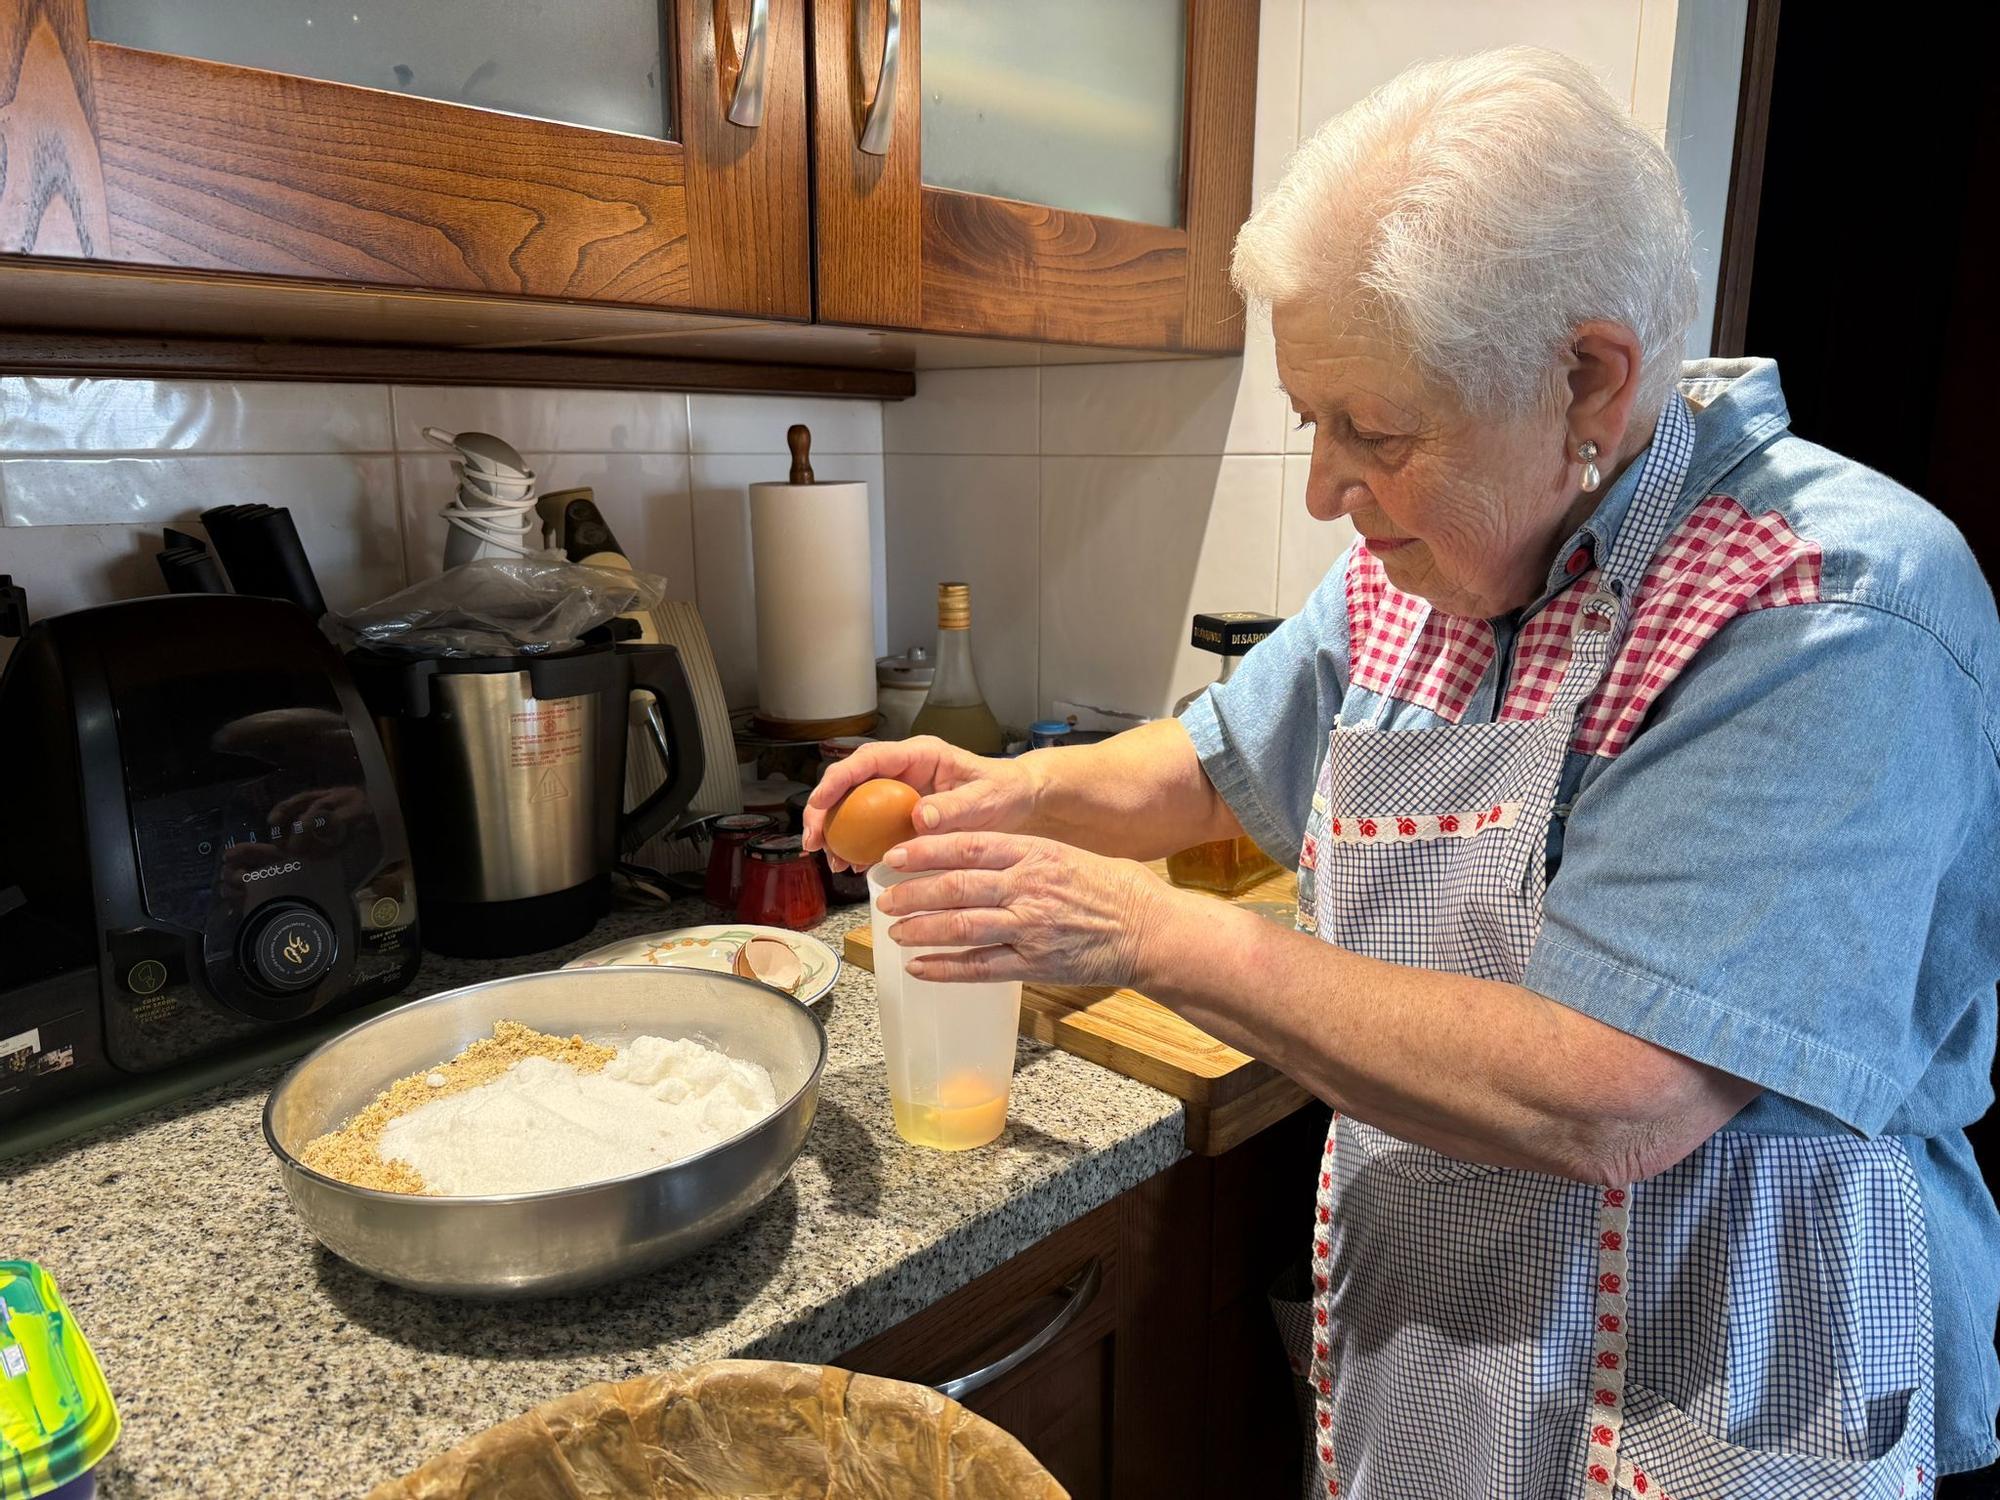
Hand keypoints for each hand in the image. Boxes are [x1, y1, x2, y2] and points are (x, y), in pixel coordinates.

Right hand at [802, 737, 1037, 870]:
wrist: (1018, 800)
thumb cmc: (1004, 791)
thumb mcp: (985, 798)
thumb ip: (954, 806)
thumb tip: (919, 816)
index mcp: (920, 755)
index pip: (868, 760)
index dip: (839, 779)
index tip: (819, 802)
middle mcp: (904, 770)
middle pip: (850, 783)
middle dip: (824, 809)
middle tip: (814, 841)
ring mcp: (900, 792)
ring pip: (854, 806)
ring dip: (837, 832)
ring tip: (832, 861)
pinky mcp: (903, 814)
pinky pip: (871, 827)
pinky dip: (858, 845)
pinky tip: (853, 865)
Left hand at [873, 832, 1174, 987]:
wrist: (1152, 931)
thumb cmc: (1115, 890)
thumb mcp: (1069, 854)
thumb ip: (1025, 854)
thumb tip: (978, 852)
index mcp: (1036, 854)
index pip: (968, 846)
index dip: (926, 850)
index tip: (897, 853)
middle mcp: (1028, 888)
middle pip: (955, 886)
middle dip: (913, 892)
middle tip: (885, 897)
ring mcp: (1031, 928)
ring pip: (961, 926)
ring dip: (921, 929)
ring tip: (895, 932)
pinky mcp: (1035, 964)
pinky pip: (980, 967)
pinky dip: (945, 968)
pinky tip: (921, 968)